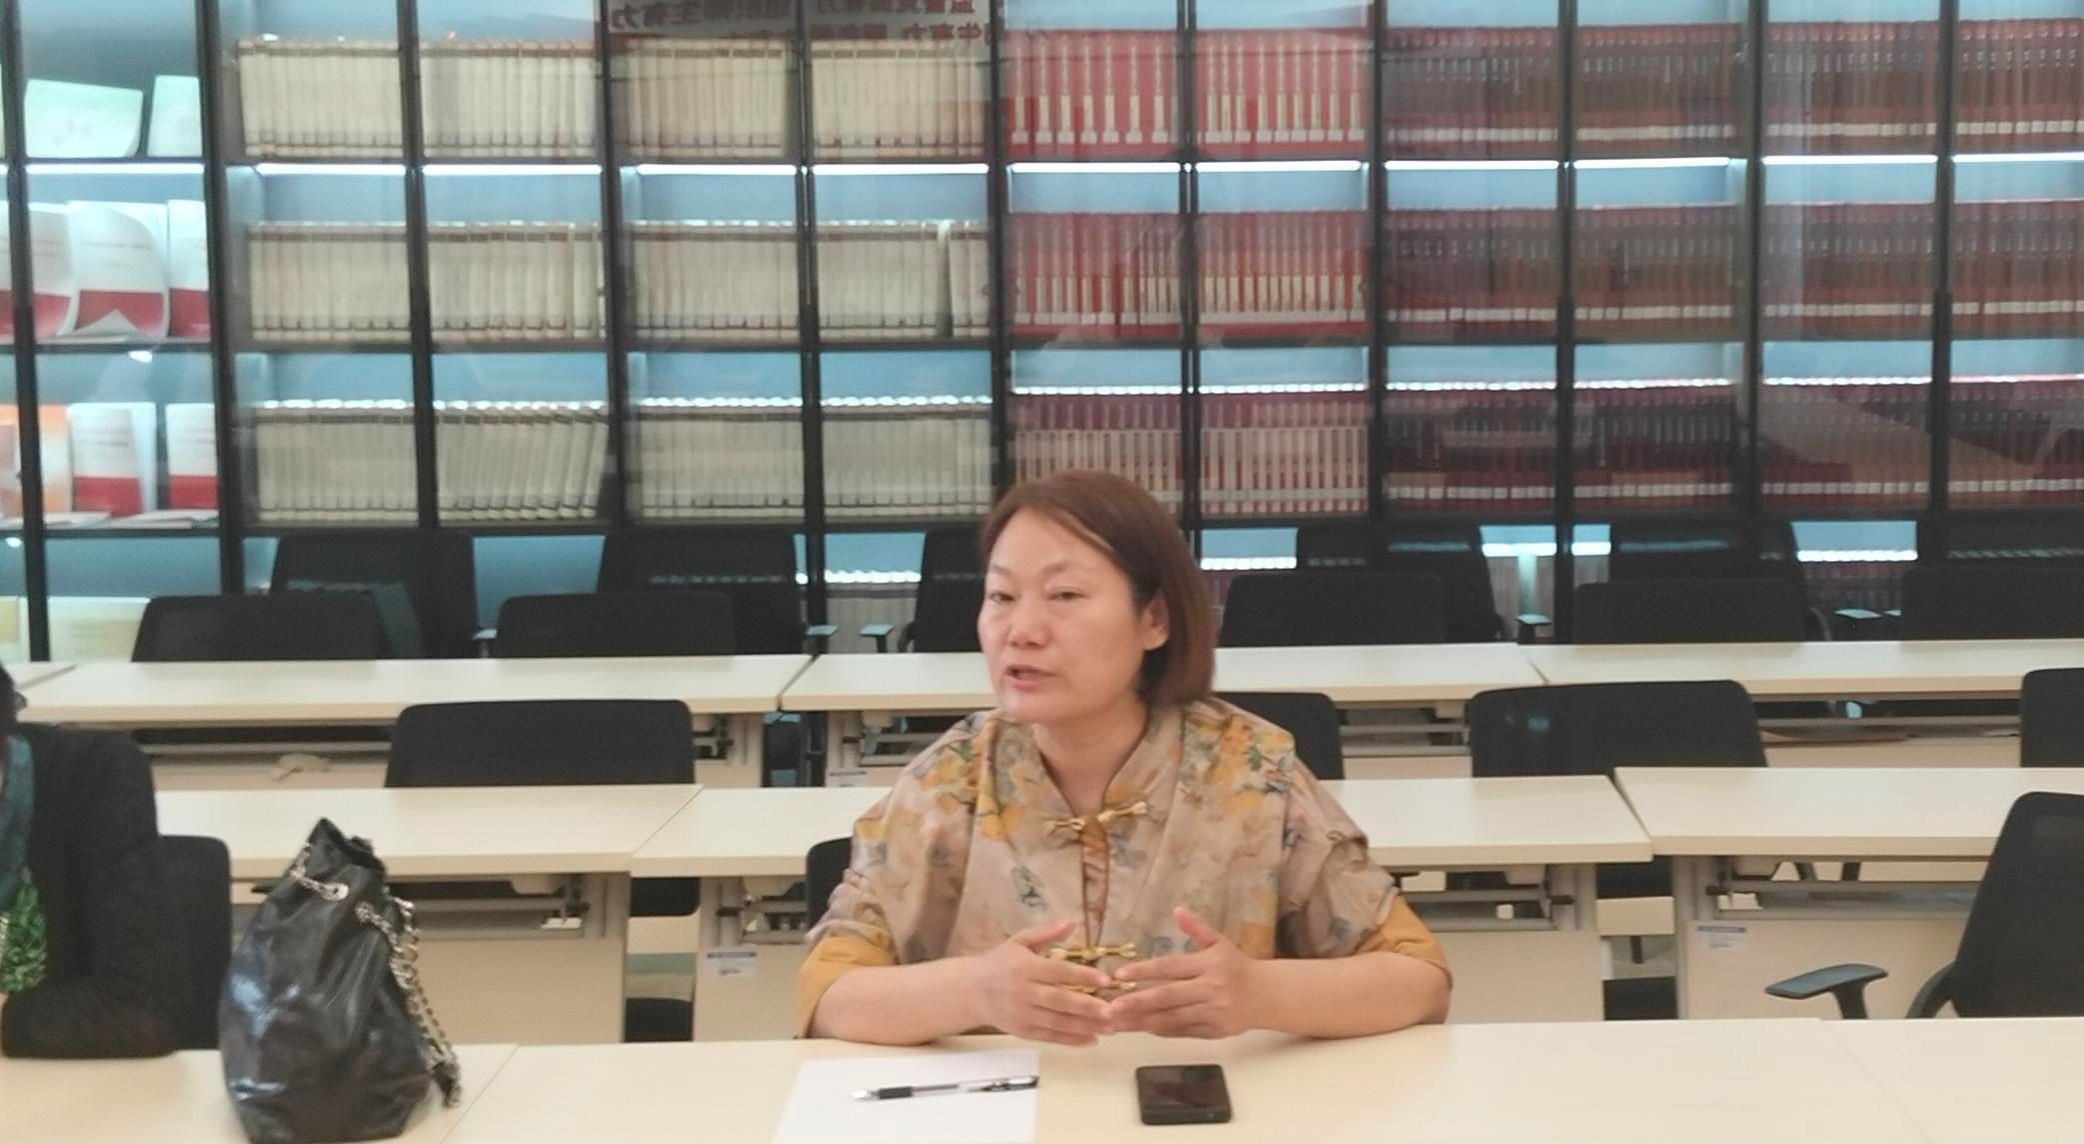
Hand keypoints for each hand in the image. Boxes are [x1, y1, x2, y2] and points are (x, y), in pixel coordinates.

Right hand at [965, 919, 1112, 1046]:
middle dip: (1087, 1006)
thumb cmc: (1000, 962)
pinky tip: (1092, 1039)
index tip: (1105, 979)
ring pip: (1057, 1022)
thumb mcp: (1019, 941)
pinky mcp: (1022, 1031)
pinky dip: (1071, 1040)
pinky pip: (1049, 1037)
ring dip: (1085, 1026)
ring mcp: (1022, 1014)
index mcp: (1025, 967)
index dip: (1082, 975)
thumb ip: (1046, 933)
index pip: (1057, 972)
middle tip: (1113, 1009)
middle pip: (1059, 1000)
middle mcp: (1023, 992)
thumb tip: (1072, 922)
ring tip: (1111, 1027)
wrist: (971, 991)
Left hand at [1104, 908, 1263, 1038]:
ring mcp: (1213, 1012)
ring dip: (1142, 1022)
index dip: (1144, 971)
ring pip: (1172, 1018)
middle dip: (1137, 1002)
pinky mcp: (1214, 1031)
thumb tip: (1178, 909)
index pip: (1170, 967)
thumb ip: (1197, 928)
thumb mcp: (1220, 943)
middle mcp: (1210, 988)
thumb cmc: (1238, 967)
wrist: (1268, 995)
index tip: (1119, 976)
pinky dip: (1161, 1030)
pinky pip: (1183, 1031)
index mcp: (1209, 964)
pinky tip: (1142, 1028)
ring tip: (1117, 1023)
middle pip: (1167, 996)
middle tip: (1110, 1007)